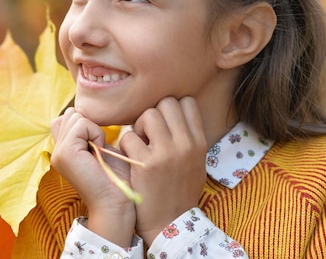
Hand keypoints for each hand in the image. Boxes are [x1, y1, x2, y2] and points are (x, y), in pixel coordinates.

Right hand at [51, 108, 135, 246]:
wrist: (116, 203)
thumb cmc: (116, 178)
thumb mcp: (101, 149)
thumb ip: (89, 133)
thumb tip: (82, 113)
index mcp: (62, 150)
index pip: (67, 118)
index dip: (86, 123)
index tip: (99, 145)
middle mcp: (56, 150)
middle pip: (71, 114)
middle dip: (90, 124)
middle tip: (100, 148)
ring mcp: (58, 152)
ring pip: (75, 116)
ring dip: (94, 129)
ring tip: (99, 151)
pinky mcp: (65, 152)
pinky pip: (81, 124)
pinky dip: (96, 133)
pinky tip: (100, 152)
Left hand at [119, 96, 207, 245]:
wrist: (169, 224)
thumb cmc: (178, 191)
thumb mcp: (195, 162)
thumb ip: (188, 136)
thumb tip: (176, 110)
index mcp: (199, 143)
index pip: (187, 102)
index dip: (171, 109)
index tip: (164, 124)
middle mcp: (186, 145)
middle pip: (165, 102)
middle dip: (153, 114)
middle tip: (148, 134)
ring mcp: (166, 153)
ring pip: (148, 114)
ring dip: (138, 126)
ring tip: (140, 144)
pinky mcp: (146, 164)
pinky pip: (129, 136)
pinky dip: (126, 145)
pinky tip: (130, 158)